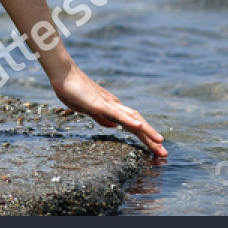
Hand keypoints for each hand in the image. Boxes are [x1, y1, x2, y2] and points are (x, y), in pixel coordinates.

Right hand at [51, 64, 167, 156]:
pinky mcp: (99, 103)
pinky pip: (117, 113)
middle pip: (137, 124)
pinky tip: (139, 127)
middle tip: (164, 153)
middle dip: (151, 139)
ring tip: (159, 142)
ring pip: (132, 119)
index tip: (155, 149)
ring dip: (147, 131)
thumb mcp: (87, 109)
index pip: (133, 125)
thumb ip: (100, 117)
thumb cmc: (72, 89)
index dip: (145, 137)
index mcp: (111, 108)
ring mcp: (108, 104)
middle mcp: (114, 105)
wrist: (62, 73)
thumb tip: (114, 126)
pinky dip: (129, 120)